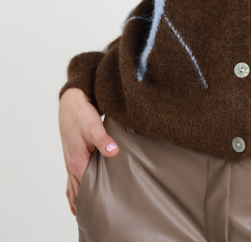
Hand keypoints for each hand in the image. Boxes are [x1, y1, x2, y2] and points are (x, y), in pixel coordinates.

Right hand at [58, 88, 119, 215]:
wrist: (71, 103)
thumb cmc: (82, 115)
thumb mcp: (94, 126)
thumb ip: (103, 140)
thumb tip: (113, 152)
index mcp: (78, 161)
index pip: (87, 188)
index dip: (96, 198)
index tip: (106, 206)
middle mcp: (72, 166)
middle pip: (79, 192)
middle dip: (87, 203)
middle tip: (98, 214)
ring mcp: (70, 163)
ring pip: (73, 188)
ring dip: (79, 200)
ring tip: (88, 213)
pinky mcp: (72, 157)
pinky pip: (71, 181)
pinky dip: (73, 192)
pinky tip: (77, 198)